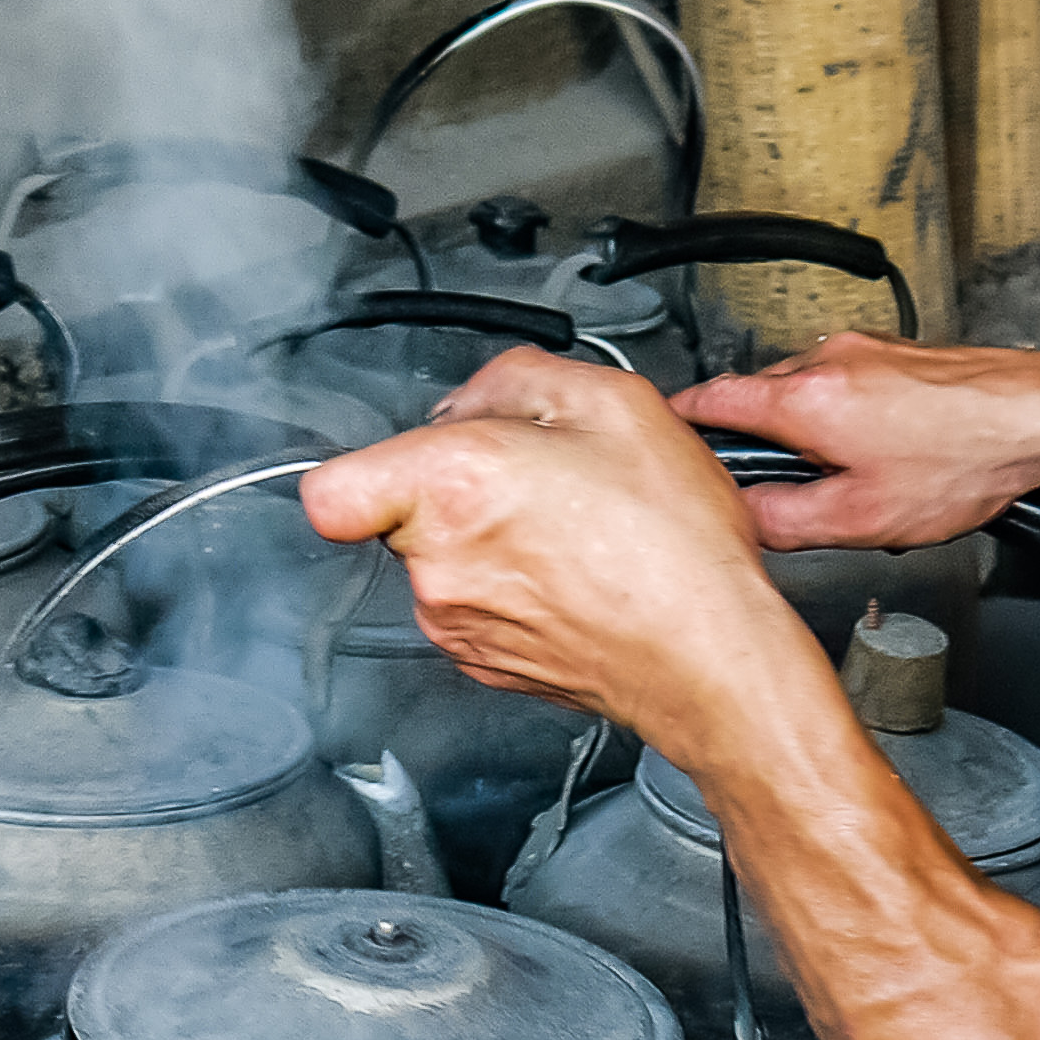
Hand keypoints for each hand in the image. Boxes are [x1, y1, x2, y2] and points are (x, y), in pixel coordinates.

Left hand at [300, 352, 814, 748]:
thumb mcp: (615, 403)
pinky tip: (577, 570)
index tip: (409, 457)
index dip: (363, 465)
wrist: (709, 654)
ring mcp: (458, 621)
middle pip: (402, 509)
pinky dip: (514, 585)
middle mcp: (439, 563)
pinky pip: (475, 604)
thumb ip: (519, 377)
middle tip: (537, 475)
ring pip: (441, 557)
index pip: (330, 491)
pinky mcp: (485, 662)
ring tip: (574, 526)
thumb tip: (481, 396)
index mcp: (454, 485)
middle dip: (459, 482)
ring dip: (490, 535)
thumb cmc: (672, 547)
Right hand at [670, 337, 1039, 552]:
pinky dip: (848, 419)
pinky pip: (846, 386)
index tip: (662, 442)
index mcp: (804, 397)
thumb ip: (784, 521)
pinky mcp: (897, 353)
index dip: (677, 426)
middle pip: (755, 399)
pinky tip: (890, 455)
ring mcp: (865, 350)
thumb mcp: (862, 517)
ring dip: (809, 434)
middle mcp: (828, 358)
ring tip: (855, 478)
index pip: (706, 400)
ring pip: (803, 394)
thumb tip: (739, 520)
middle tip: (781, 493)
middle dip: (759, 445)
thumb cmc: (973, 458)